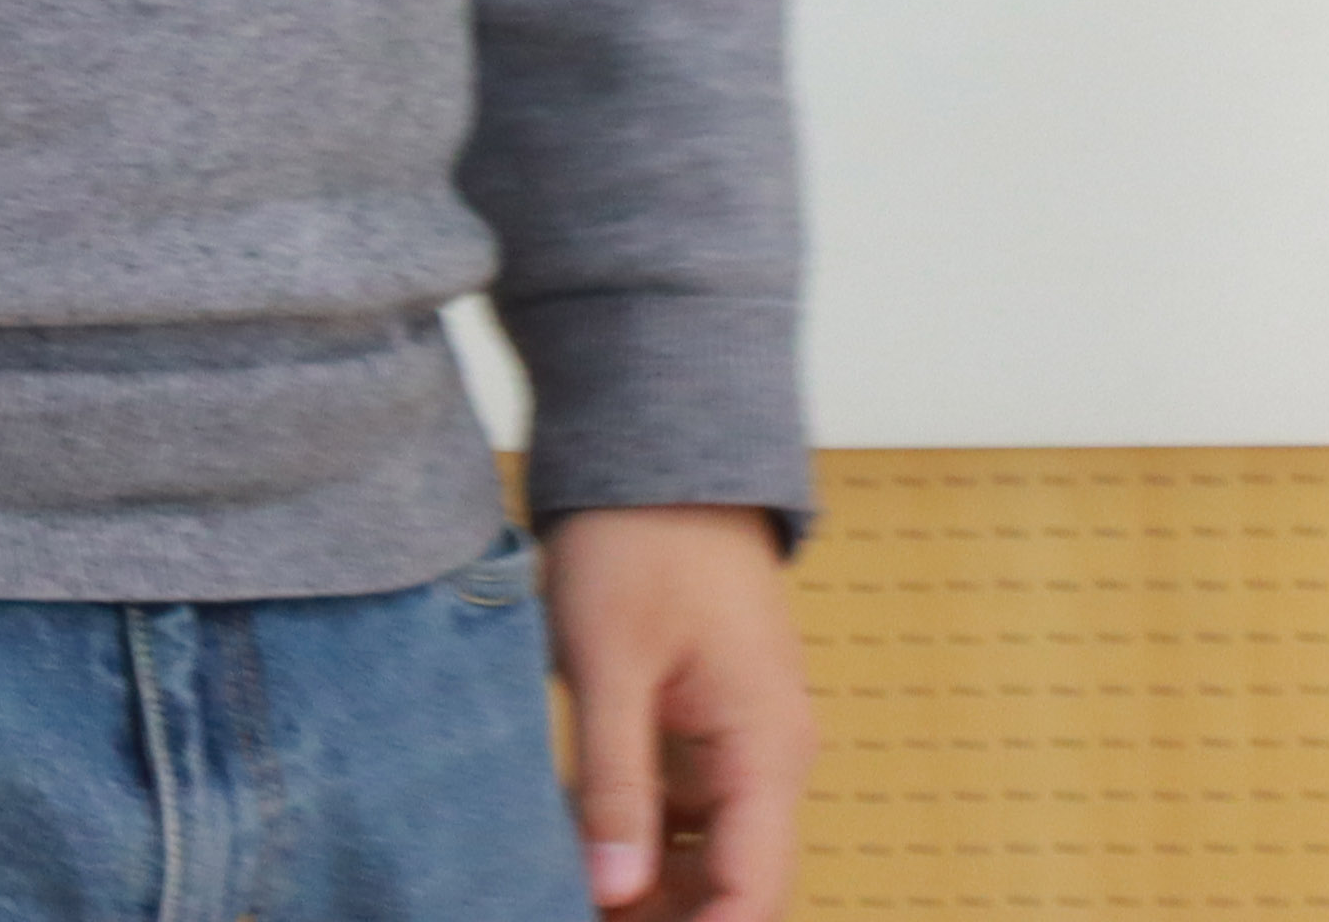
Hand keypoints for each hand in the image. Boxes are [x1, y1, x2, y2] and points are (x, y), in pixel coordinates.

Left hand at [549, 503, 807, 914]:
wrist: (658, 453)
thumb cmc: (642, 538)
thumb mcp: (611, 664)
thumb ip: (616, 785)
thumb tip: (612, 891)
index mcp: (766, 747)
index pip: (754, 892)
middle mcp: (768, 757)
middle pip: (731, 886)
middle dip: (665, 918)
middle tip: (567, 911)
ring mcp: (738, 745)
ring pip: (703, 857)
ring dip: (644, 889)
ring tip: (559, 891)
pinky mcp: (704, 730)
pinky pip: (680, 814)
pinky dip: (632, 840)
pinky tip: (569, 847)